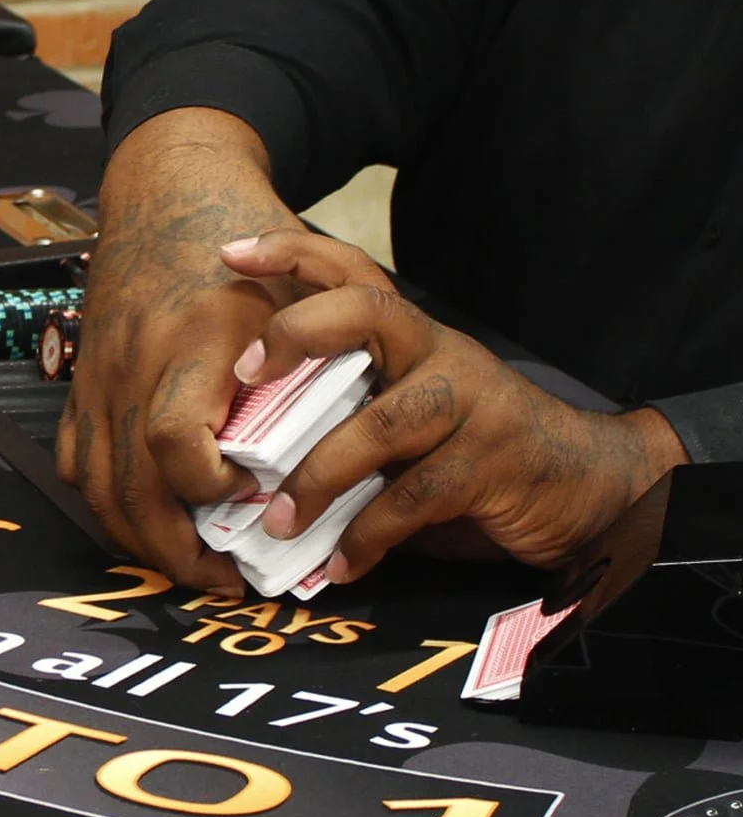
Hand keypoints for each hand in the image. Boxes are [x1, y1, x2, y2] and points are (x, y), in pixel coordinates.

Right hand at [56, 109, 388, 593]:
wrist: (166, 192)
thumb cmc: (239, 243)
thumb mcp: (294, 289)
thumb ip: (309, 363)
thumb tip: (325, 448)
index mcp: (191, 344)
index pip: (176, 443)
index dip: (211, 488)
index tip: (253, 498)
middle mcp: (133, 368)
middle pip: (133, 488)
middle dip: (179, 550)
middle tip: (228, 578)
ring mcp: (99, 378)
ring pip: (98, 488)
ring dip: (141, 540)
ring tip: (188, 564)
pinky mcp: (82, 381)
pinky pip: (75, 462)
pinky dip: (105, 504)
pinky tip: (141, 521)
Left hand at [222, 230, 690, 582]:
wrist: (585, 486)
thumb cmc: (474, 449)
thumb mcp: (408, 418)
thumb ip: (350, 417)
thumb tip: (255, 455)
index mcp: (414, 337)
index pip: (354, 272)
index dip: (293, 252)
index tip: (232, 252)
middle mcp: (442, 354)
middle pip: (369, 312)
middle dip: (300, 331)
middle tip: (245, 372)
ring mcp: (470, 404)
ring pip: (381, 424)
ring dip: (318, 478)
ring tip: (277, 522)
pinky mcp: (491, 463)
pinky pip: (413, 499)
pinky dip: (367, 537)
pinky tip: (342, 564)